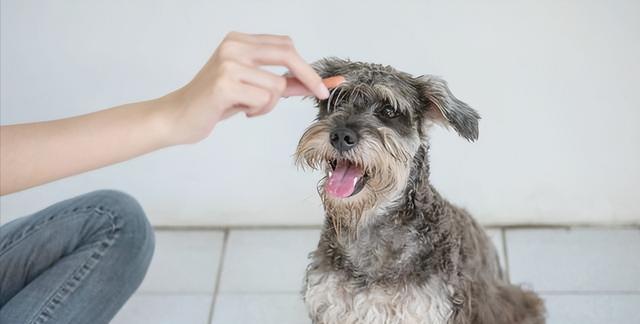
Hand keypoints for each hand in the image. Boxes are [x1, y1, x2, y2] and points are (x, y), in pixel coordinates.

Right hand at [162, 31, 329, 144]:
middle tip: (321, 94)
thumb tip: (318, 85)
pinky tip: (240, 111)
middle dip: (309, 77)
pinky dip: (258, 111)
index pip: (285, 45)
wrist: (178, 116)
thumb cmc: (216, 102)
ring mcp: (228, 64)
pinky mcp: (224, 84)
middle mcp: (234, 46)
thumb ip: (284, 83)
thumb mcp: (253, 87)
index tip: (323, 85)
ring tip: (248, 108)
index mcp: (239, 41)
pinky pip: (264, 100)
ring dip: (270, 105)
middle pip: (288, 54)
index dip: (307, 66)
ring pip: (277, 86)